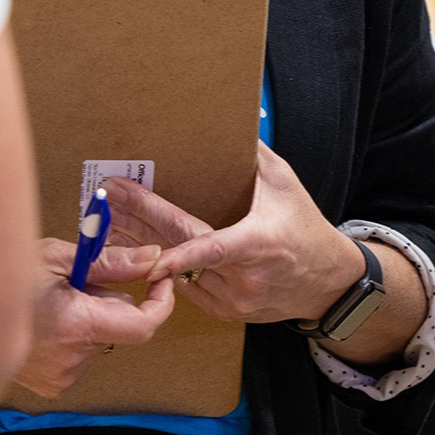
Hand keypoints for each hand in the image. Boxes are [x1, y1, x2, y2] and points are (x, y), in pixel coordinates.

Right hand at [8, 235, 176, 399]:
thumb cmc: (3, 278)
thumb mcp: (58, 257)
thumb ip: (111, 262)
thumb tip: (152, 258)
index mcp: (77, 324)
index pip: (143, 324)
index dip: (159, 302)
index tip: (159, 280)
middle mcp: (73, 358)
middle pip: (119, 326)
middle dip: (108, 300)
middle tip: (76, 279)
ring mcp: (62, 376)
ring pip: (100, 339)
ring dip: (89, 318)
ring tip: (53, 300)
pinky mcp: (52, 385)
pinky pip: (81, 355)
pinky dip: (74, 336)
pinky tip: (46, 321)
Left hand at [106, 142, 365, 325]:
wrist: (327, 281)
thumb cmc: (304, 227)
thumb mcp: (286, 184)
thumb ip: (257, 155)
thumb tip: (237, 121)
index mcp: (258, 244)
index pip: (212, 249)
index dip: (178, 254)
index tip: (144, 249)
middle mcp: (244, 278)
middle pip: (181, 254)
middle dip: (138, 225)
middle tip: (106, 202)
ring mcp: (233, 301)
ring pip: (178, 275)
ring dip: (142, 248)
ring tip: (109, 224)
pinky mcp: (225, 313)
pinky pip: (187, 289)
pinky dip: (163, 270)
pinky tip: (134, 249)